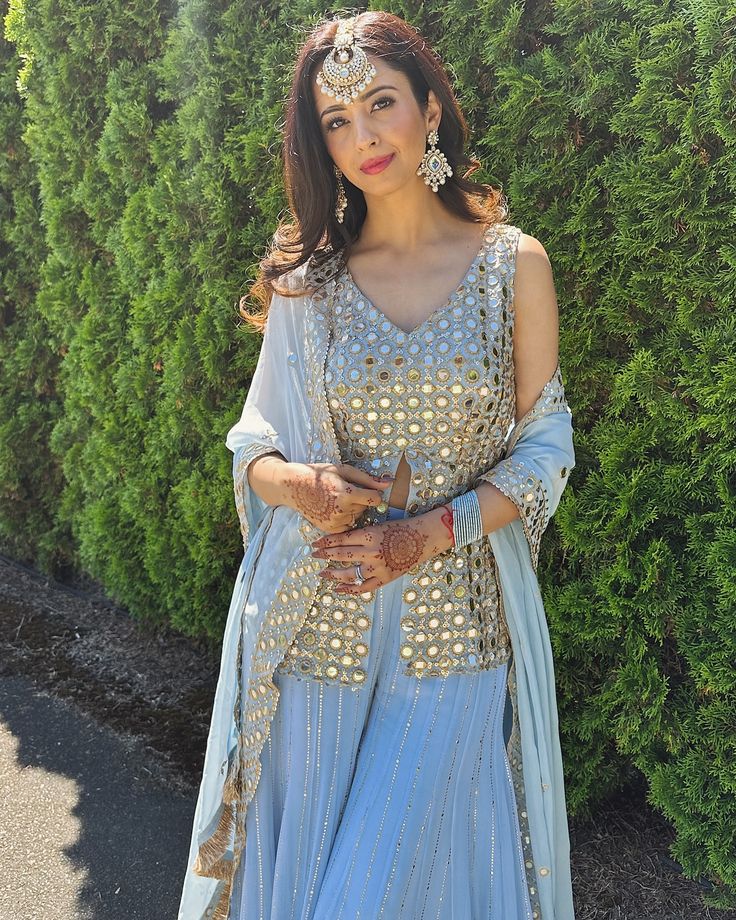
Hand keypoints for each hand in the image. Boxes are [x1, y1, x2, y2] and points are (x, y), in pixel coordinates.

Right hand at [281, 462, 392, 532]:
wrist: (294, 487)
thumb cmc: (320, 475)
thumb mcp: (343, 470)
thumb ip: (368, 479)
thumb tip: (389, 483)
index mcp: (346, 493)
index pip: (375, 499)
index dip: (372, 494)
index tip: (365, 490)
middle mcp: (341, 510)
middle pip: (365, 508)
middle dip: (360, 500)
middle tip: (344, 492)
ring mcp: (335, 521)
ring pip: (357, 517)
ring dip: (353, 510)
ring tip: (337, 500)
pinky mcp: (329, 529)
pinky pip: (348, 525)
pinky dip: (345, 518)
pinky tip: (334, 509)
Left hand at [309, 504, 454, 593]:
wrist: (425, 537)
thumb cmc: (402, 527)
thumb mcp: (379, 526)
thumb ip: (361, 534)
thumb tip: (339, 540)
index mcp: (369, 534)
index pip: (341, 539)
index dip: (326, 542)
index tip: (315, 543)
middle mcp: (371, 551)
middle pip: (341, 555)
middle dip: (324, 555)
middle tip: (313, 555)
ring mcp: (378, 567)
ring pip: (348, 573)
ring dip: (333, 574)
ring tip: (322, 573)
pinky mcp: (385, 578)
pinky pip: (363, 588)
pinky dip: (349, 590)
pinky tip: (338, 589)